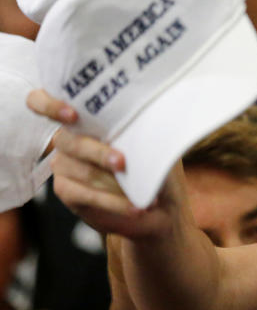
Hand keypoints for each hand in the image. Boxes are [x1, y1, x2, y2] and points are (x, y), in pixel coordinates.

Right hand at [26, 88, 178, 237]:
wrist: (161, 202)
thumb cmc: (155, 163)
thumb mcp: (154, 141)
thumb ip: (143, 126)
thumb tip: (152, 116)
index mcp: (84, 117)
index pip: (42, 102)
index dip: (50, 106)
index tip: (73, 114)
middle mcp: (67, 138)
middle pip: (71, 142)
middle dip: (99, 153)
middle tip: (123, 163)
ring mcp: (64, 165)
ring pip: (83, 171)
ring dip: (116, 184)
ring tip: (148, 194)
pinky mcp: (67, 191)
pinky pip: (85, 195)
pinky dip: (114, 202)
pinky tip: (135, 207)